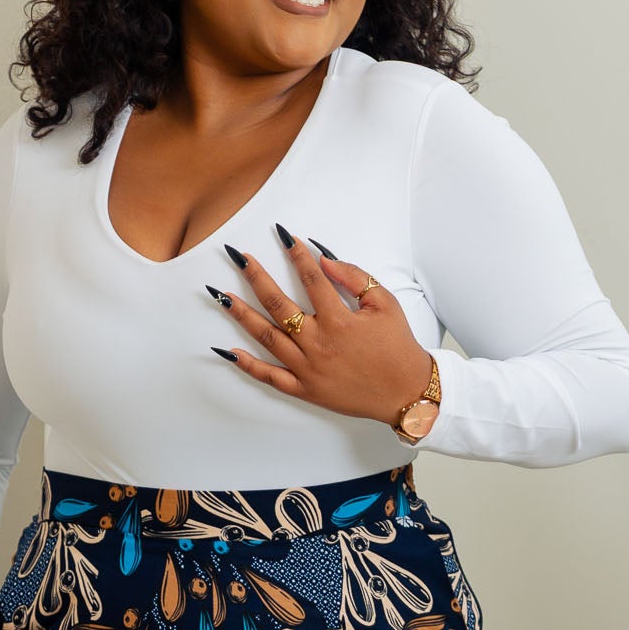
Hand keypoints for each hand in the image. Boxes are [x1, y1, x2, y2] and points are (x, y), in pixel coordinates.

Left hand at [211, 230, 433, 425]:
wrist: (406, 393)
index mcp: (339, 321)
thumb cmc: (397, 347)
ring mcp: (308, 369)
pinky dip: (248, 365)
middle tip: (238, 257)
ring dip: (242, 315)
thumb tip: (324, 260)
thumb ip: (354, 278)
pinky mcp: (305, 389)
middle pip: (278, 305)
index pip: (311, 279)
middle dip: (256, 277)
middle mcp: (318, 344)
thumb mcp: (385, 304)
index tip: (282, 236)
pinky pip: (270, 377)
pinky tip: (228, 350)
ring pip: (267, 338)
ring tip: (222, 296)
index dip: (296, 255)